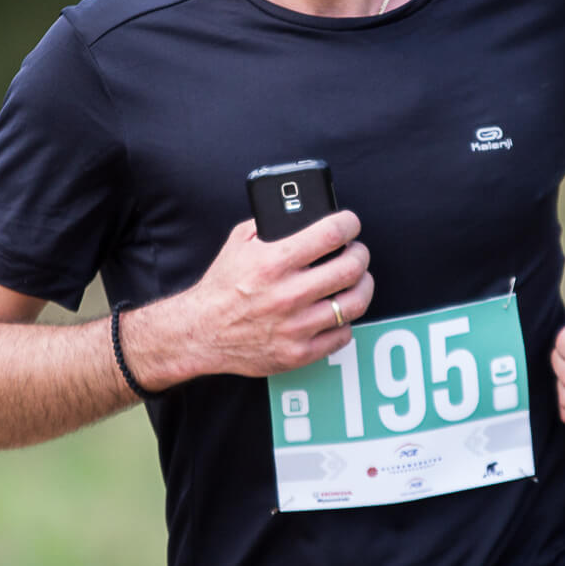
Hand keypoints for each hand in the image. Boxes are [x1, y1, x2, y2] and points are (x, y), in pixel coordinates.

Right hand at [152, 213, 373, 381]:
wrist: (201, 332)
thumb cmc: (223, 286)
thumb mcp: (239, 243)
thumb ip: (269, 224)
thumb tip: (303, 212)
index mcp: (273, 262)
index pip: (330, 234)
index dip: (349, 224)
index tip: (350, 223)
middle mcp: (287, 294)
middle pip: (351, 268)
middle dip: (360, 254)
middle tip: (356, 251)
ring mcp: (295, 327)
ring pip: (355, 303)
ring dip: (363, 286)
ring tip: (357, 280)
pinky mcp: (298, 353)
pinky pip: (343, 335)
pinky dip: (344, 320)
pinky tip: (336, 310)